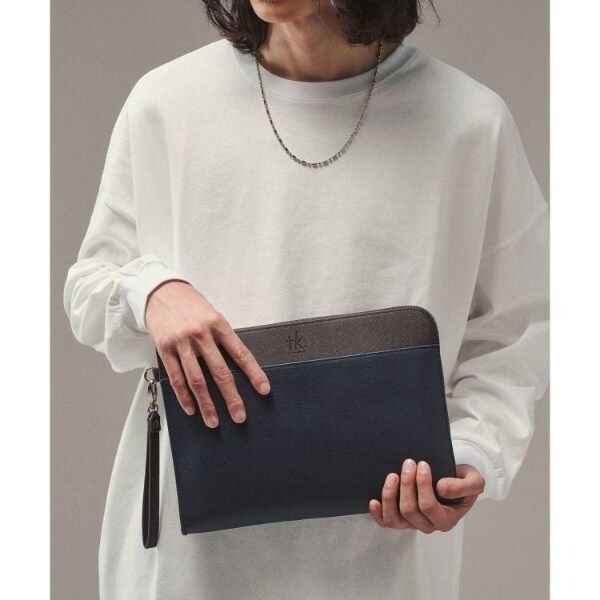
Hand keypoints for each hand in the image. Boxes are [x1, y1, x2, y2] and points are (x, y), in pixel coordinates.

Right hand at [145, 280, 270, 427]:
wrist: (161, 291)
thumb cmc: (190, 305)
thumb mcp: (212, 315)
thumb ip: (222, 339)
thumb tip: (236, 367)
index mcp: (219, 324)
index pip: (241, 353)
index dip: (254, 373)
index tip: (264, 389)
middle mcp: (201, 334)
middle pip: (219, 372)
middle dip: (231, 397)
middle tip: (239, 415)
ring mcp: (182, 342)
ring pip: (197, 380)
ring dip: (206, 404)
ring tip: (213, 420)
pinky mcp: (165, 348)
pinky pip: (176, 377)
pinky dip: (184, 396)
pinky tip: (191, 408)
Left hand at [369, 459, 484, 532]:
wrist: (455, 479)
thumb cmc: (463, 480)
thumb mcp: (474, 481)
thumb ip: (463, 486)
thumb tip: (442, 488)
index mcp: (446, 519)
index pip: (428, 506)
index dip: (422, 485)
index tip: (422, 464)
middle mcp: (428, 525)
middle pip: (409, 509)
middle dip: (407, 483)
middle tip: (409, 462)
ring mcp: (412, 523)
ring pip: (395, 518)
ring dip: (390, 495)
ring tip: (393, 475)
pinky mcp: (400, 517)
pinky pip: (386, 522)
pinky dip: (378, 513)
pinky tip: (373, 501)